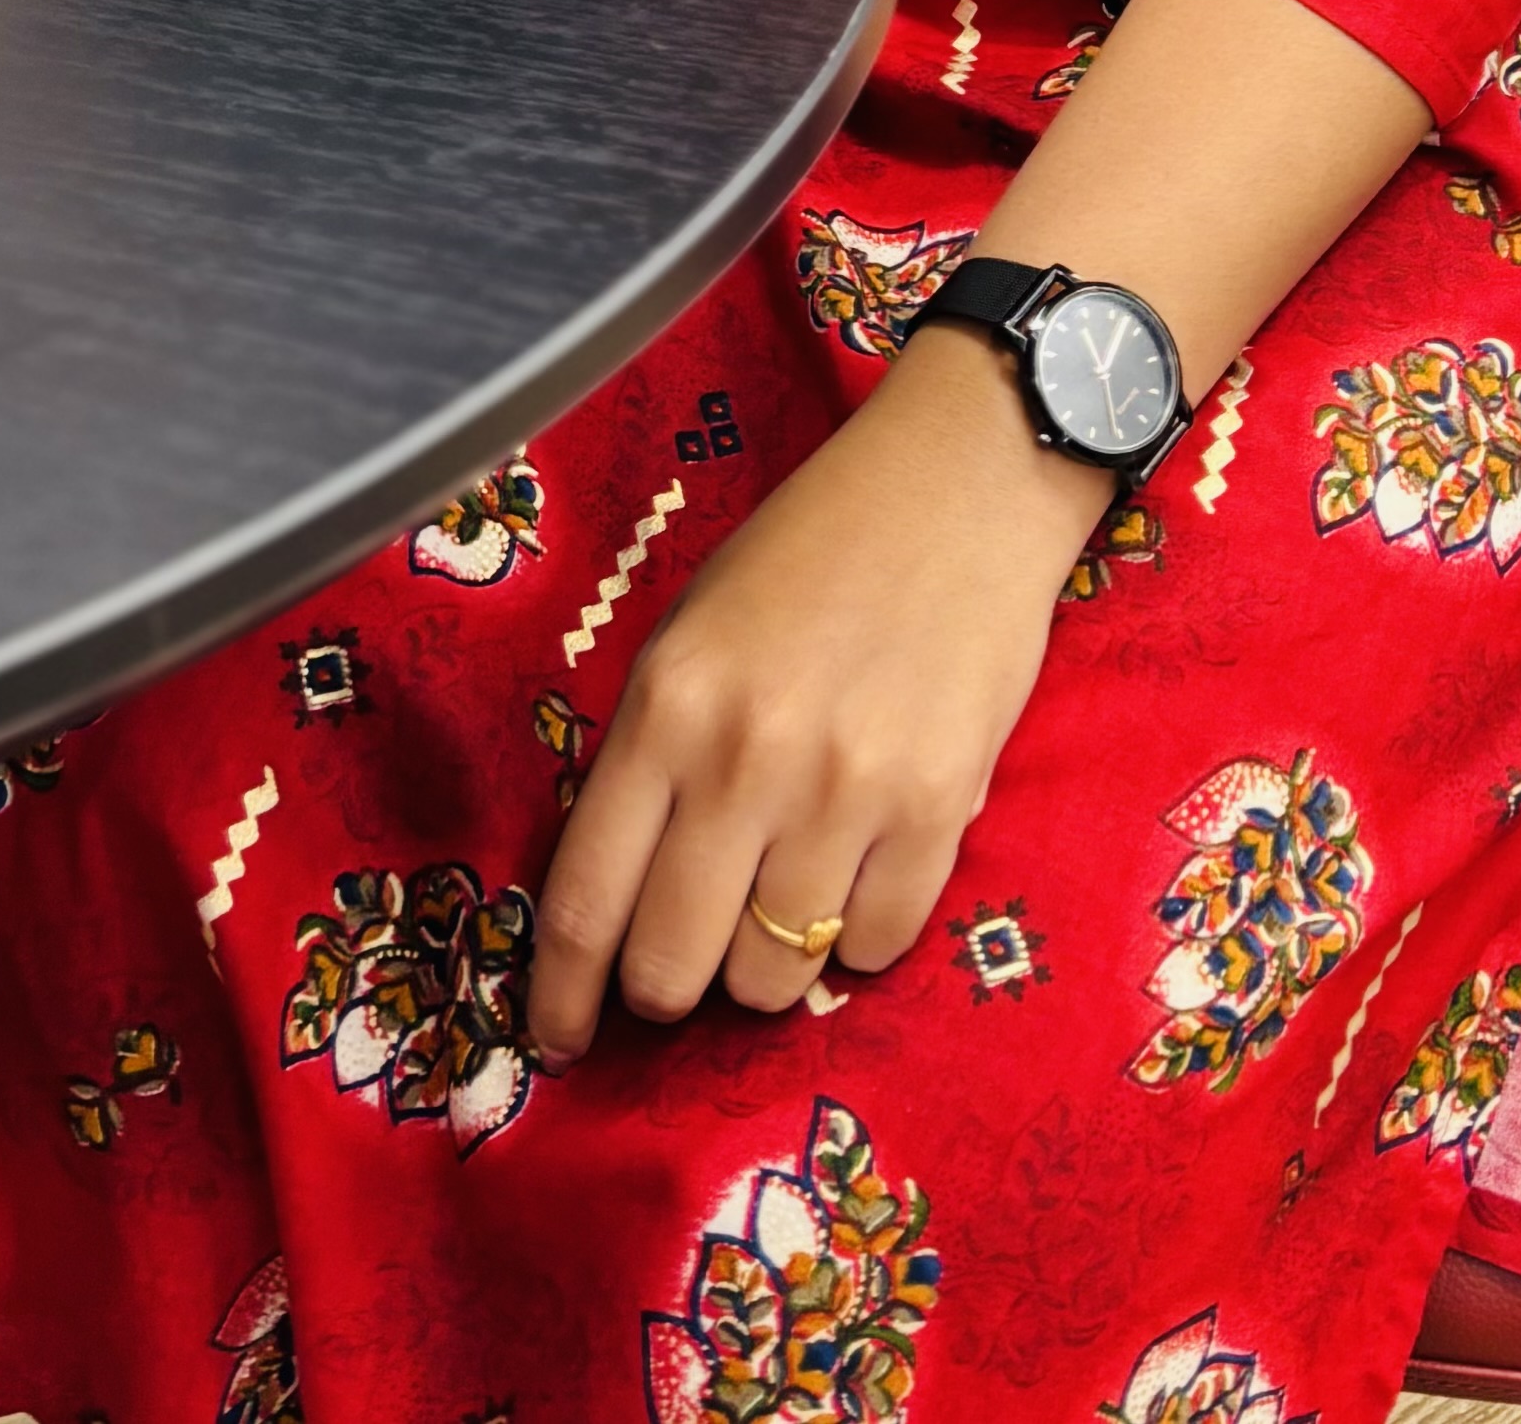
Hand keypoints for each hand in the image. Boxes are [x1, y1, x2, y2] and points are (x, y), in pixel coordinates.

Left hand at [526, 331, 1105, 1061]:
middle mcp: (745, 758)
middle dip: (667, 988)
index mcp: (665, 705)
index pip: (584, 898)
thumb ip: (652, 757)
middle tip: (685, 965)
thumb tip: (621, 902)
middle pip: (672, 965)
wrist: (961, 484)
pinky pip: (876, 947)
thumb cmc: (812, 552)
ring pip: (772, 977)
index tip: (559, 1036)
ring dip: (767, 965)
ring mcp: (846, 790)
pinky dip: (858, 938)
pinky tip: (860, 876)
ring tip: (784, 899)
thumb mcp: (692, 633)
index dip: (561, 993)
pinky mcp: (940, 808)